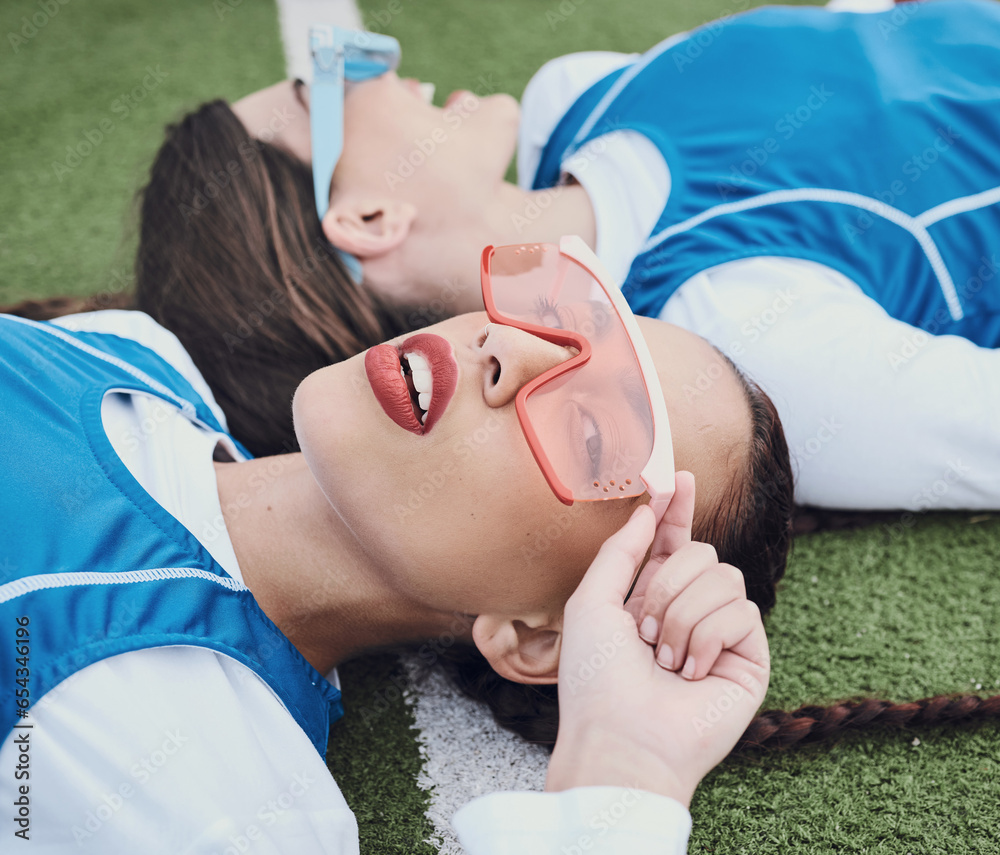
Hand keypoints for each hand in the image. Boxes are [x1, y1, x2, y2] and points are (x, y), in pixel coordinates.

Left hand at [546, 472, 769, 806]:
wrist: (623, 739)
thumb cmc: (597, 679)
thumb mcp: (592, 603)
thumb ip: (620, 552)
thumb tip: (646, 510)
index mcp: (648, 598)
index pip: (671, 542)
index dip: (677, 509)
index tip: (678, 476)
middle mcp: (688, 611)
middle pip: (700, 552)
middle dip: (665, 584)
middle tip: (644, 632)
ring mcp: (720, 634)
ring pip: (724, 575)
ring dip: (682, 615)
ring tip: (665, 659)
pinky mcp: (749, 656)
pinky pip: (741, 610)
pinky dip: (707, 637)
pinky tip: (692, 672)